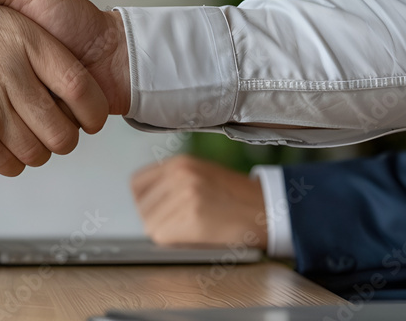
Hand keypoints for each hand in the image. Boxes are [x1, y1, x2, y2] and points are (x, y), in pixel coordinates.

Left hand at [129, 155, 266, 248]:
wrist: (269, 210)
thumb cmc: (237, 197)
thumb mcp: (201, 174)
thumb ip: (172, 181)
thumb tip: (145, 203)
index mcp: (179, 163)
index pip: (137, 183)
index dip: (143, 201)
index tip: (152, 210)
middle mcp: (179, 175)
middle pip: (142, 207)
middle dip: (154, 219)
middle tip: (175, 226)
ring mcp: (186, 195)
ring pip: (151, 224)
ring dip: (165, 233)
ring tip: (188, 231)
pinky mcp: (193, 217)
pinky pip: (163, 236)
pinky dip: (173, 242)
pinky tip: (191, 238)